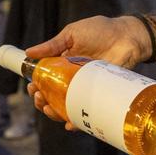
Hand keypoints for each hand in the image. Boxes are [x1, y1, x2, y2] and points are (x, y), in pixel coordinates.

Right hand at [26, 16, 151, 129]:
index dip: (36, 85)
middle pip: (52, 95)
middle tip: (39, 97)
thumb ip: (52, 45)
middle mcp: (72, 78)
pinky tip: (69, 124)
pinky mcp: (98, 95)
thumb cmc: (100, 30)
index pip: (44, 79)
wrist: (127, 36)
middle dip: (41, 100)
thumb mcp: (72, 34)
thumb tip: (28, 53)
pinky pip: (86, 111)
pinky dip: (76, 121)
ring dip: (53, 112)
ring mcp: (85, 88)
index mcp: (63, 63)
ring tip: (48, 109)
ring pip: (65, 106)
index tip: (32, 87)